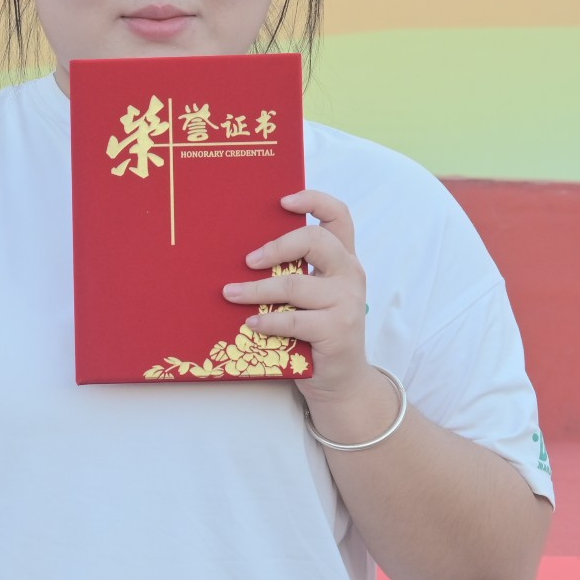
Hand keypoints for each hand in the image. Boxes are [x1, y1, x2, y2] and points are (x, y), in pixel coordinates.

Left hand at [222, 189, 373, 406]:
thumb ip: (294, 271)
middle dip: (277, 246)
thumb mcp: (311, 295)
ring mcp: (346, 301)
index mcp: (343, 258)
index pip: (338, 216)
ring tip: (230, 294)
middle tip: (249, 260)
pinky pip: (294, 320)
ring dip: (256, 290)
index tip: (283, 200)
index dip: (313, 200)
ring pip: (295, 284)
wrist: (341, 380)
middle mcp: (350, 274)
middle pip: (316, 240)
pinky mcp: (337, 329)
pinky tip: (251, 324)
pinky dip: (267, 321)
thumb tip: (243, 255)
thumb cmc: (316, 331)